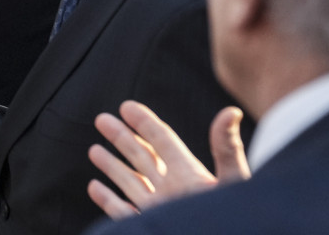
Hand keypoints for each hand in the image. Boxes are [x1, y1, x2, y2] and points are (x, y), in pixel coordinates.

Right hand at [87, 101, 249, 219]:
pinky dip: (107, 200)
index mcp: (191, 176)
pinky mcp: (149, 228)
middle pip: (142, 157)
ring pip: (130, 183)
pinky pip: (122, 213)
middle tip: (102, 119)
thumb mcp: (233, 181)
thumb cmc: (234, 220)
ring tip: (94, 150)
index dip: (145, 122)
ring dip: (111, 166)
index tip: (127, 106)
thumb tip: (232, 112)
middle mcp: (173, 191)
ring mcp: (160, 210)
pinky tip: (95, 187)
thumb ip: (227, 149)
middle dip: (121, 138)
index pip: (163, 141)